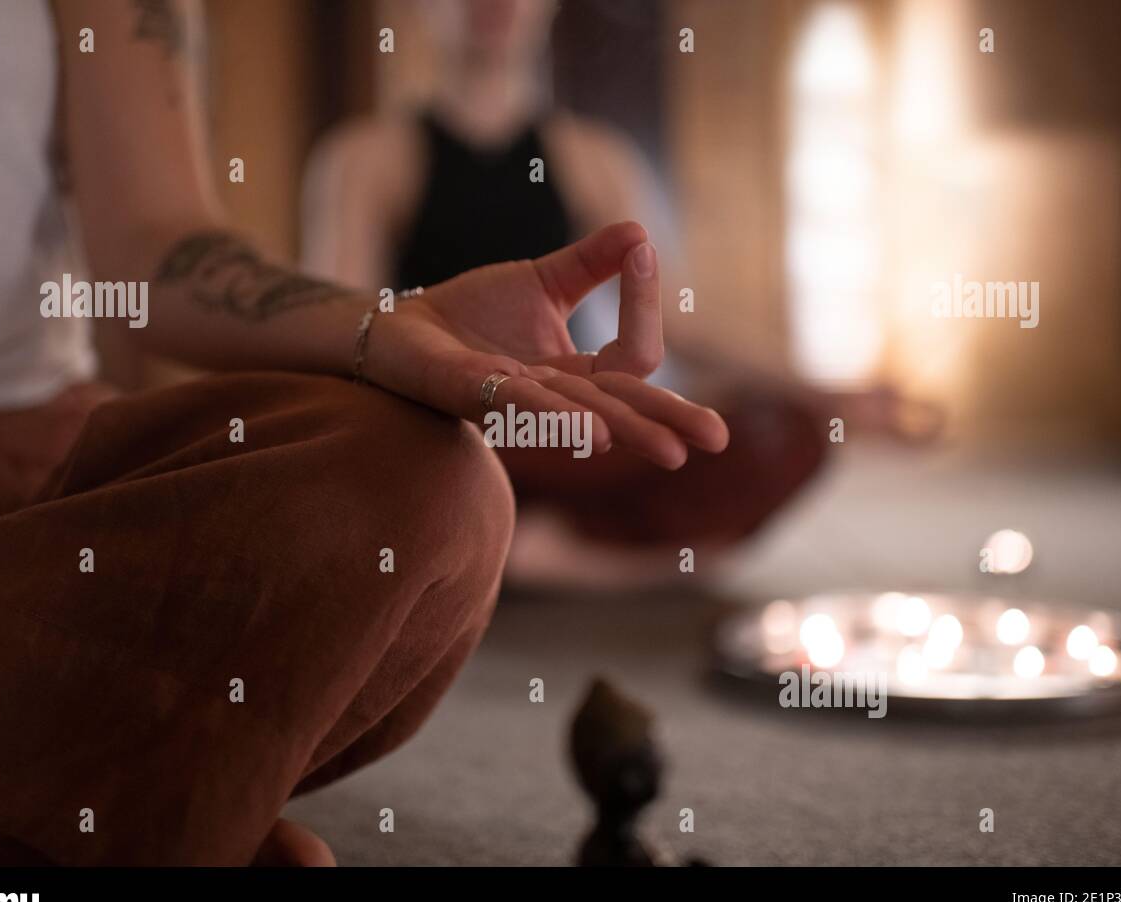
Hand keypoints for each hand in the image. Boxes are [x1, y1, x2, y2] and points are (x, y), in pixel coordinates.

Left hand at [363, 222, 729, 468]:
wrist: (402, 324)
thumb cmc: (471, 315)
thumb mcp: (543, 281)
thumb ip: (592, 262)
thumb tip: (641, 232)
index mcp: (578, 375)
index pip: (631, 360)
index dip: (642, 308)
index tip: (643, 253)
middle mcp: (554, 398)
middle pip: (623, 410)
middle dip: (669, 421)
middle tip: (717, 439)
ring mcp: (515, 403)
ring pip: (580, 416)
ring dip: (624, 429)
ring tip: (669, 450)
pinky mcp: (473, 395)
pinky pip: (520, 408)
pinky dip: (557, 416)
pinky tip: (593, 432)